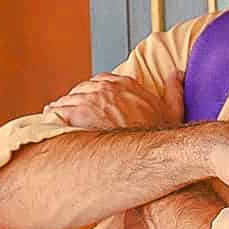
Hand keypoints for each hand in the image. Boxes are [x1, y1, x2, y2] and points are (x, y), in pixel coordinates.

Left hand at [46, 68, 182, 130]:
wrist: (150, 154)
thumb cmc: (160, 136)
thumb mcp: (173, 110)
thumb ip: (173, 90)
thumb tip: (175, 74)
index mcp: (124, 83)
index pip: (100, 82)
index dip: (94, 96)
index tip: (92, 107)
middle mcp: (106, 87)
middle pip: (81, 90)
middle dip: (77, 103)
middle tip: (75, 117)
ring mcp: (90, 99)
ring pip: (67, 100)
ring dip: (63, 110)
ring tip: (61, 121)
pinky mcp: (77, 114)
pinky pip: (57, 111)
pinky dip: (53, 116)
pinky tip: (52, 122)